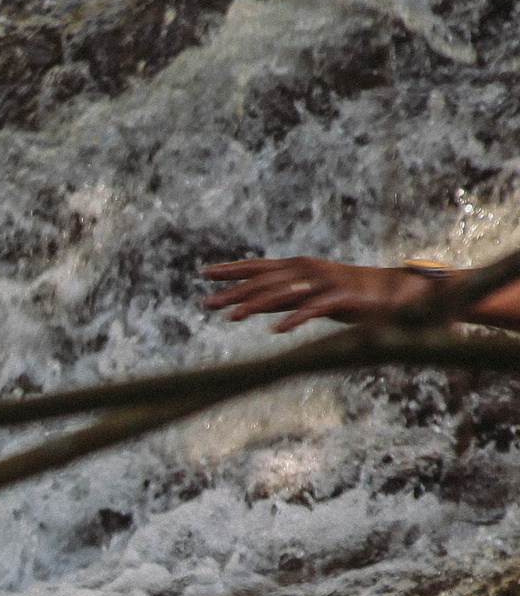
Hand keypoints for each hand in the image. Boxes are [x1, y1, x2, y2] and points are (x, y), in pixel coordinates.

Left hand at [201, 258, 431, 331]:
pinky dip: (297, 318)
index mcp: (298, 267)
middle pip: (264, 281)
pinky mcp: (342, 299)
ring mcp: (325, 283)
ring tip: (232, 317)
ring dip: (256, 305)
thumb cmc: (344, 295)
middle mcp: (308, 271)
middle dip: (234, 291)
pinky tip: (278, 329)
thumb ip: (279, 296)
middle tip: (207, 304)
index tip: (204, 273)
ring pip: (285, 294)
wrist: (392, 293)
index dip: (232, 269)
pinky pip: (315, 309)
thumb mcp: (306, 294)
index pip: (259, 266)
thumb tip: (247, 302)